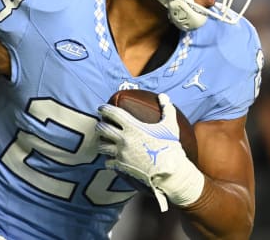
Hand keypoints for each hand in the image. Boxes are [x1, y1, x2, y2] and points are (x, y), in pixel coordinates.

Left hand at [96, 93, 203, 211]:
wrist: (169, 172)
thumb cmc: (170, 148)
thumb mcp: (170, 126)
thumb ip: (167, 109)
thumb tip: (164, 96)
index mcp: (133, 127)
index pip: (113, 113)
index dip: (104, 109)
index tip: (101, 108)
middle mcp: (124, 139)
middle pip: (102, 129)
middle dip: (99, 125)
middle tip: (100, 124)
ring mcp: (121, 154)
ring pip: (101, 146)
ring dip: (101, 143)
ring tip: (103, 141)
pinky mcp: (121, 166)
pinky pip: (108, 162)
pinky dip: (108, 160)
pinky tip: (111, 159)